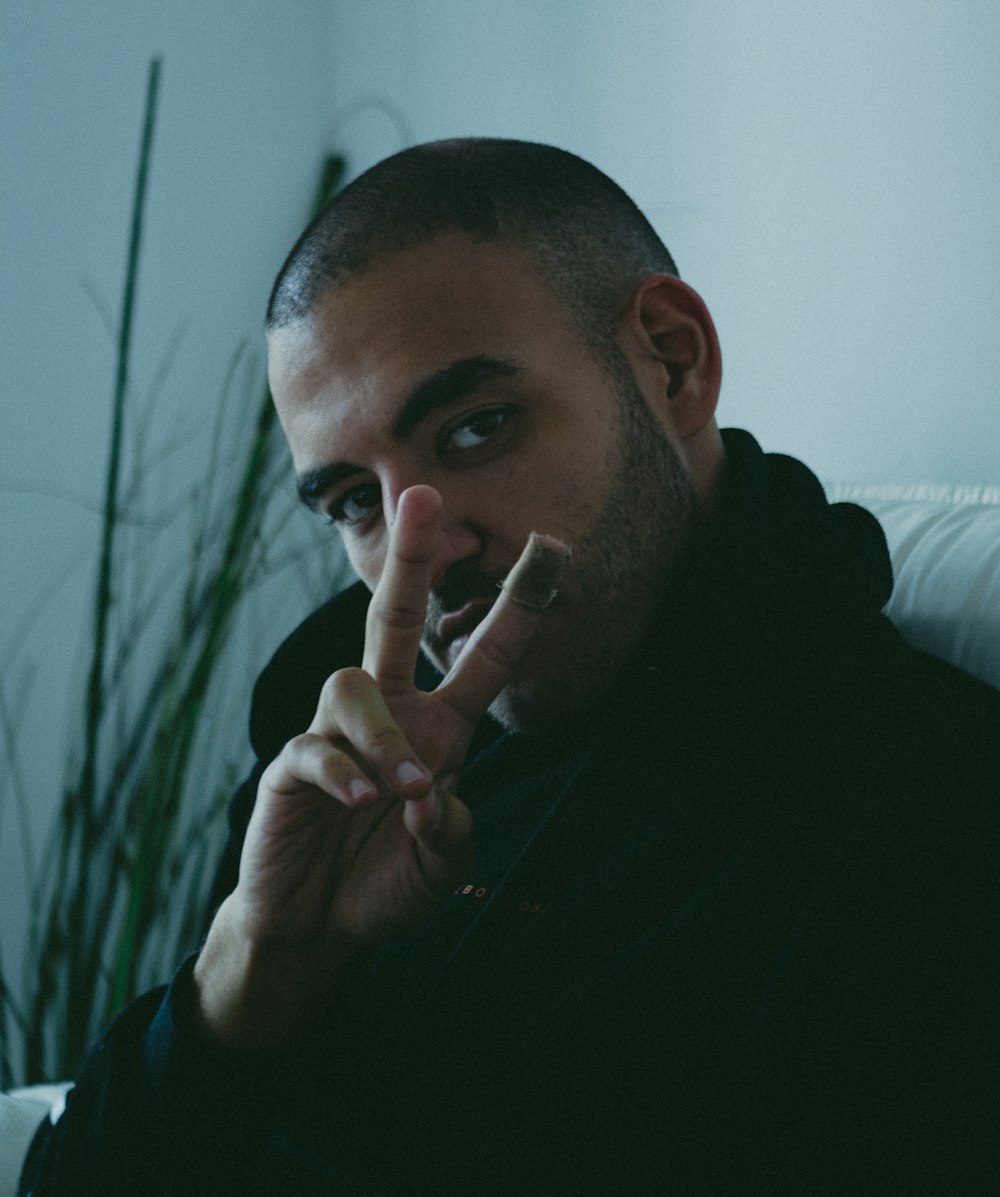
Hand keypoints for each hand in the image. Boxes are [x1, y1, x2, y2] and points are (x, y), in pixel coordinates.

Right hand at [195, 486, 563, 1045]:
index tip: (554, 548)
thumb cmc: (388, 883)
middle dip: (410, 558)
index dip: (518, 607)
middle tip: (423, 496)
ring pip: (352, 684)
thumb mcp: (445, 863)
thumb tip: (427, 796)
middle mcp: (390, 715)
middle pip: (394, 617)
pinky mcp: (291, 765)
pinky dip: (342, 772)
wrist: (318, 927)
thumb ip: (452, 830)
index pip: (482, 656)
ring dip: (383, 738)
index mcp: (440, 728)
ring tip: (399, 792)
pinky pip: (314, 746)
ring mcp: (336, 733)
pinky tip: (359, 804)